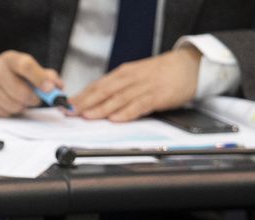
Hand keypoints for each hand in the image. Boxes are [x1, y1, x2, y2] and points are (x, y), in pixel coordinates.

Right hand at [0, 50, 62, 116]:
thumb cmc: (6, 75)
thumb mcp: (23, 68)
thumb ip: (43, 75)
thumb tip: (57, 86)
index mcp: (10, 59)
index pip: (27, 66)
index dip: (41, 79)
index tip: (50, 89)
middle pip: (24, 94)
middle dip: (32, 99)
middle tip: (29, 97)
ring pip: (14, 106)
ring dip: (19, 106)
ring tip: (12, 98)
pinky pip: (3, 113)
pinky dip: (6, 111)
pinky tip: (2, 103)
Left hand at [69, 46, 200, 121]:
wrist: (189, 65)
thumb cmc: (159, 73)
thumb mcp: (134, 76)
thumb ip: (116, 87)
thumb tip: (92, 101)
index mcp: (122, 73)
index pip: (96, 85)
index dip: (80, 96)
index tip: (65, 105)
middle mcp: (130, 78)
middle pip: (103, 91)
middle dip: (84, 102)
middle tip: (70, 112)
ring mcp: (144, 86)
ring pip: (118, 98)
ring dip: (101, 108)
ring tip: (86, 116)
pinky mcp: (157, 96)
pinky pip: (139, 105)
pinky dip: (126, 112)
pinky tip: (115, 118)